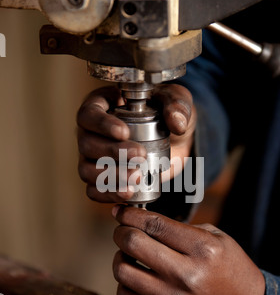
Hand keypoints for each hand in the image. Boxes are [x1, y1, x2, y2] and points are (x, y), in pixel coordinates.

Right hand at [76, 84, 195, 202]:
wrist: (173, 140)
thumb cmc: (166, 112)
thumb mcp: (176, 100)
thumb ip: (177, 105)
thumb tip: (176, 123)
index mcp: (101, 105)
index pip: (89, 114)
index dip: (102, 124)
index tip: (124, 132)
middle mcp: (91, 132)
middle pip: (87, 144)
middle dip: (113, 153)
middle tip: (140, 156)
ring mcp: (93, 158)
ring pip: (87, 169)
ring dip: (111, 176)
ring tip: (137, 178)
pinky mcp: (100, 179)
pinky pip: (94, 190)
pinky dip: (108, 194)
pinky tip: (128, 193)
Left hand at [112, 205, 265, 294]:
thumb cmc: (229, 268)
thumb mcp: (216, 238)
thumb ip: (180, 228)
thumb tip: (138, 220)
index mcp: (203, 249)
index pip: (153, 224)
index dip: (130, 214)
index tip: (120, 211)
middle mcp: (186, 275)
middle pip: (133, 243)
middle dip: (121, 232)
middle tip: (124, 230)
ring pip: (122, 271)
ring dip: (120, 257)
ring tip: (129, 254)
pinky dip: (124, 283)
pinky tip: (135, 276)